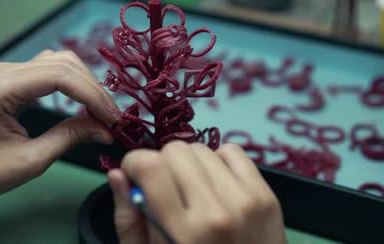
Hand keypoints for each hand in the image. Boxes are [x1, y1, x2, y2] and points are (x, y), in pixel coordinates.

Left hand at [0, 50, 119, 221]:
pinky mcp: (13, 77)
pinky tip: (85, 102)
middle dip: (93, 90)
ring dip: (86, 84)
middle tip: (113, 119)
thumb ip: (69, 138)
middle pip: (64, 64)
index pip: (59, 76)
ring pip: (61, 62)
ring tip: (102, 112)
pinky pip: (51, 69)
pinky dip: (74, 83)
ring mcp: (7, 71)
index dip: (92, 95)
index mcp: (1, 88)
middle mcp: (4, 71)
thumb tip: (106, 129)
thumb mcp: (30, 160)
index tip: (113, 119)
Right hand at [108, 142, 286, 243]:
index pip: (150, 166)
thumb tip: (118, 174)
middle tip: (165, 190)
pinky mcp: (266, 197)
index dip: (134, 164)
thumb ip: (128, 220)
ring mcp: (245, 202)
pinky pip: (232, 152)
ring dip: (190, 165)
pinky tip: (215, 186)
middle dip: (162, 164)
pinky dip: (218, 162)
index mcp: (182, 234)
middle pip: (175, 151)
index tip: (134, 176)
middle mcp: (215, 213)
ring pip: (202, 149)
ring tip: (192, 192)